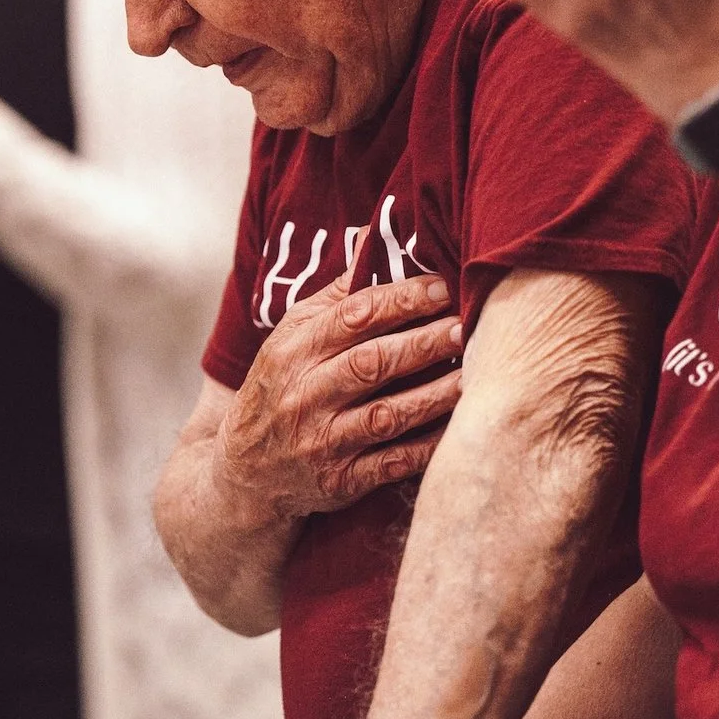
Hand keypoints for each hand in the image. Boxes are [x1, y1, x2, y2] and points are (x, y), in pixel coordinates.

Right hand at [222, 270, 465, 522]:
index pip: (353, 316)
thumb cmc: (279, 388)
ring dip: (434, 394)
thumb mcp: (290, 336)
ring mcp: (323, 441)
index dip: (401, 300)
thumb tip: (372, 237)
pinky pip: (392, 463)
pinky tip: (458, 426)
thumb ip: (335, 294)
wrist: (244, 473)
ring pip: (386, 416)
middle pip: (372, 363)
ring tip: (473, 373)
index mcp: (294, 350)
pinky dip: (428, 446)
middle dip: (423, 343)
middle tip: (466, 325)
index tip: (441, 287)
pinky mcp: (341, 481)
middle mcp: (306, 395)